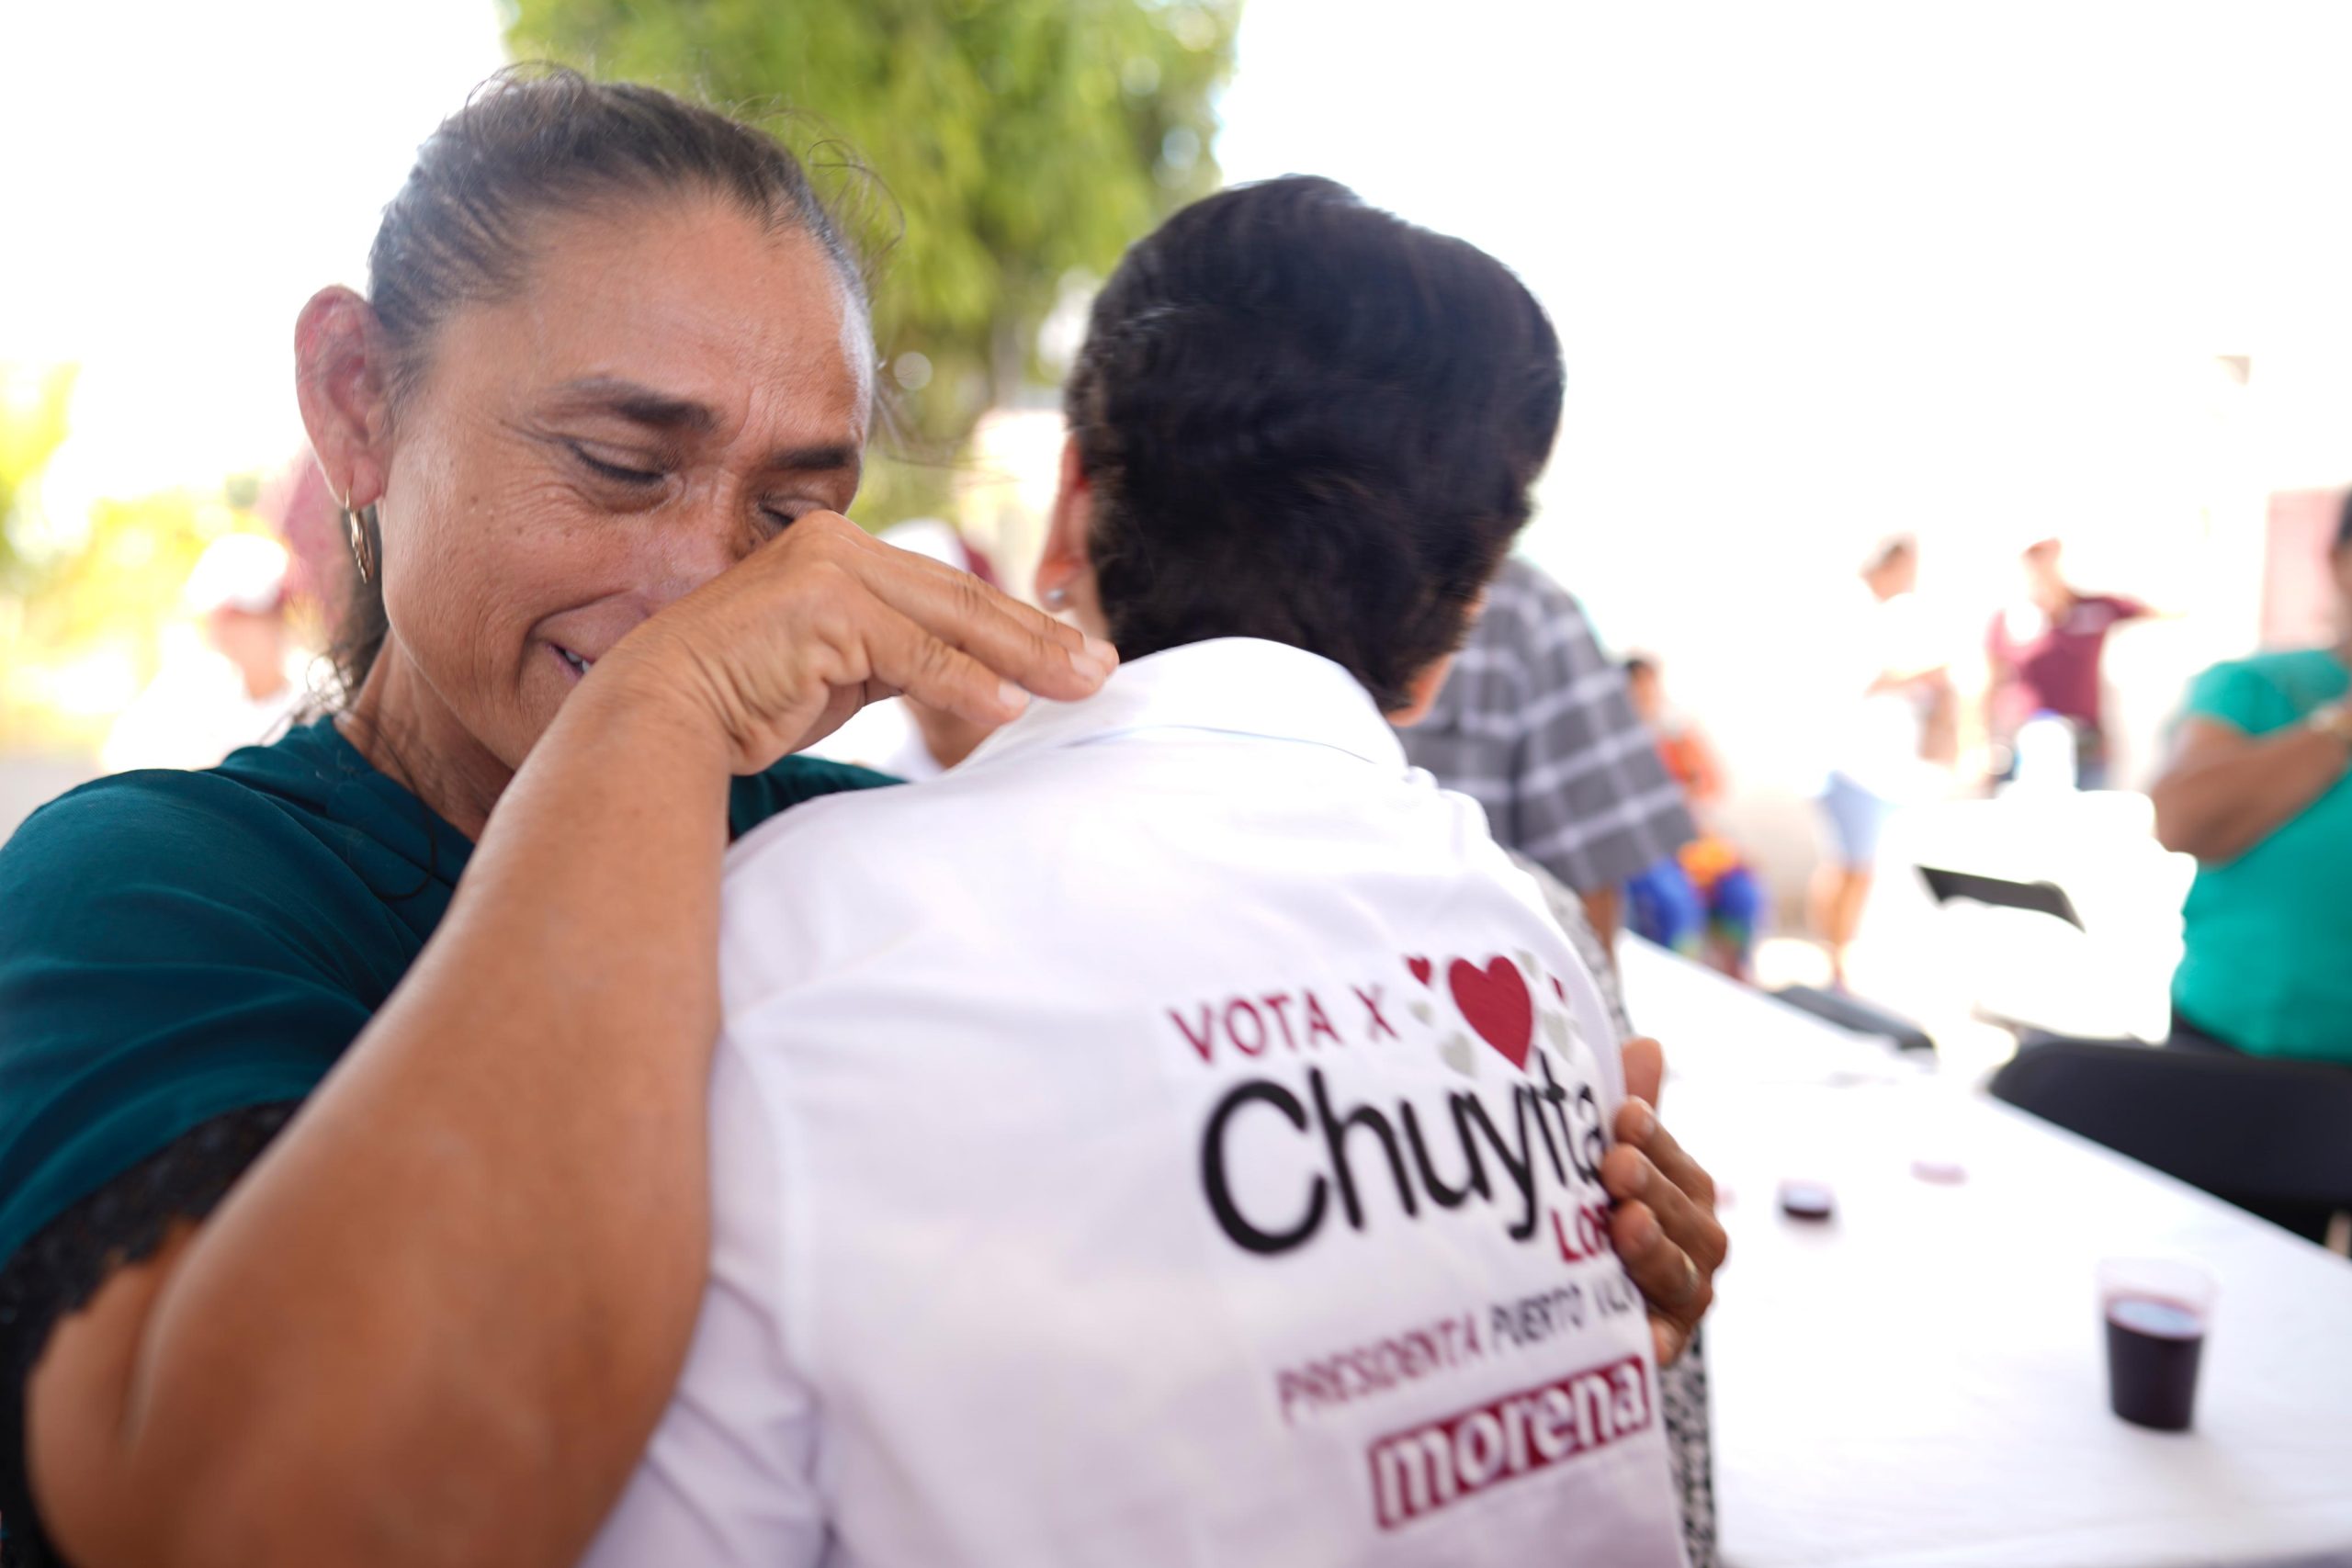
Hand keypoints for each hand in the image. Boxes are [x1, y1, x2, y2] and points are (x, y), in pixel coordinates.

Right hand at [605, 512, 1115, 772]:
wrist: (658, 714)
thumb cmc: (743, 700)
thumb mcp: (836, 671)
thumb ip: (895, 658)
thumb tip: (976, 677)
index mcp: (838, 550)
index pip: (946, 593)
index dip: (1017, 625)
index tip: (1074, 654)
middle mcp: (835, 545)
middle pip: (960, 598)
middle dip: (1039, 636)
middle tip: (1102, 667)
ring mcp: (828, 569)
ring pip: (949, 621)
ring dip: (1024, 657)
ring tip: (1079, 685)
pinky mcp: (822, 608)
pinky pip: (914, 655)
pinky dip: (967, 683)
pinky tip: (1010, 707)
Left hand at [1602, 1036, 1725, 1366]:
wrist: (1563, 1303)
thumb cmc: (1592, 1208)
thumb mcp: (1605, 1155)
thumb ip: (1628, 1107)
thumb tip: (1647, 1044)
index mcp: (1686, 1192)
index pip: (1673, 1160)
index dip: (1652, 1136)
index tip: (1621, 1114)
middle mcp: (1695, 1243)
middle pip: (1680, 1214)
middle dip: (1650, 1186)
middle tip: (1614, 1166)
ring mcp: (1682, 1296)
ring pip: (1678, 1273)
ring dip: (1653, 1248)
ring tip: (1625, 1225)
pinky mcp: (1661, 1344)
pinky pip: (1661, 1342)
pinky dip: (1651, 1335)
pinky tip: (1635, 1329)